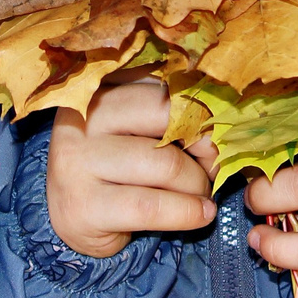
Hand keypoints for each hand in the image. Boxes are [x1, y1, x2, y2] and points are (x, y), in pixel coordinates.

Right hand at [46, 78, 215, 258]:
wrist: (75, 216)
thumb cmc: (120, 165)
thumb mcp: (142, 127)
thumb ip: (172, 113)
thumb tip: (222, 123)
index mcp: (103, 85)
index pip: (166, 82)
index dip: (203, 107)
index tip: (219, 129)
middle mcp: (84, 116)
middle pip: (167, 114)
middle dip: (205, 143)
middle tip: (215, 163)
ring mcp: (77, 160)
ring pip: (166, 164)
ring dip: (198, 184)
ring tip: (202, 194)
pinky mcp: (83, 204)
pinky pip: (151, 206)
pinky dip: (187, 212)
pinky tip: (201, 215)